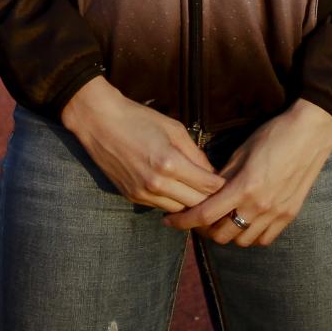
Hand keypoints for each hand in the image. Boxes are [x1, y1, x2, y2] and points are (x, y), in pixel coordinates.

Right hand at [59, 77, 223, 211]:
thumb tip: (212, 173)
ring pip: (179, 211)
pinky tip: (180, 194)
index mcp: (169, 163)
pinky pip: (161, 207)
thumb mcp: (174, 129)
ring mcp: (143, 193)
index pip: (207, 186)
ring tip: (203, 197)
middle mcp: (156, 183)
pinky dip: (173, 203)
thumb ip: (196, 154)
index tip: (232, 183)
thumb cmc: (139, 119)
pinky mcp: (132, 197)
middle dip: (211, 200)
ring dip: (192, 205)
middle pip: (196, 204)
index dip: (222, 186)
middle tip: (223, 196)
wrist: (99, 122)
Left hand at [165, 100, 331, 246]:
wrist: (311, 133)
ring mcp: (276, 213)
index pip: (205, 215)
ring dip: (228, 234)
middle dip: (205, 229)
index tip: (170, 221)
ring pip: (243, 241)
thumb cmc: (273, 135)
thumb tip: (206, 190)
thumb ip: (223, 175)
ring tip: (223, 220)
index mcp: (243, 187)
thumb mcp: (241, 151)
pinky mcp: (290, 214)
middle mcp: (259, 206)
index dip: (183, 221)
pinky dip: (251, 235)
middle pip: (222, 235)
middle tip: (199, 218)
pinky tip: (246, 222)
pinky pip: (265, 239)